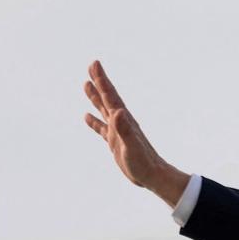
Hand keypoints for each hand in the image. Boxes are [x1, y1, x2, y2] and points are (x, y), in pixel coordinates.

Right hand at [83, 60, 187, 206]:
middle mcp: (121, 122)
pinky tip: (86, 116)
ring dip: (95, 97)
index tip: (95, 64)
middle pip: (107, 98)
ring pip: (103, 109)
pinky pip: (101, 128)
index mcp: (124, 120)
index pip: (111, 96)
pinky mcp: (115, 142)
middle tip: (92, 65)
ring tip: (86, 84)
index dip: (102, 80)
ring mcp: (117, 131)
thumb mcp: (132, 146)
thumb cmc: (143, 162)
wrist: (152, 175)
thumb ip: (125, 130)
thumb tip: (118, 112)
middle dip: (100, 82)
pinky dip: (94, 121)